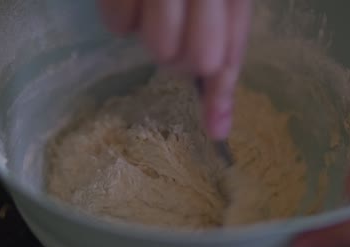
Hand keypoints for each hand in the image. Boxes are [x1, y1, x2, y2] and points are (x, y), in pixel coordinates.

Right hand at [98, 0, 250, 138]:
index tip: (216, 130)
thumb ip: (223, 52)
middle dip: (182, 59)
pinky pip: (117, 25)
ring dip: (151, 37)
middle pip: (199, 59)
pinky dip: (119, 19)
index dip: (222, 94)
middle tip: (171, 36)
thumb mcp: (216, 2)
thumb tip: (220, 127)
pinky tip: (129, 0)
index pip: (232, 51)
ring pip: (160, 47)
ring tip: (148, 10)